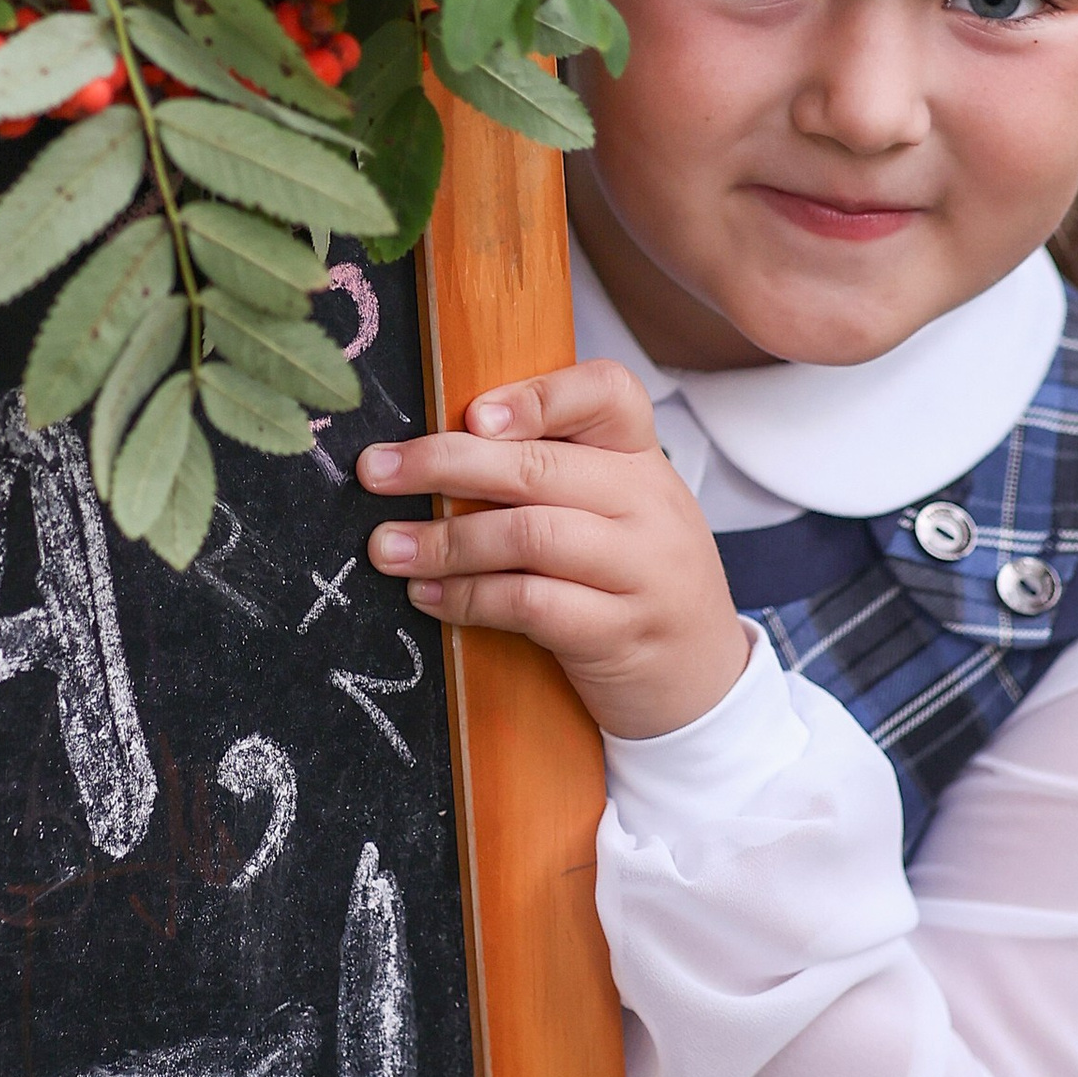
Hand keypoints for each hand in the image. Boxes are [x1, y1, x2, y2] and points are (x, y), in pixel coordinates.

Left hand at [357, 360, 751, 743]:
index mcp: (644, 460)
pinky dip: (468, 598)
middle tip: (376, 472)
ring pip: (529, 535)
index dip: (537, 396)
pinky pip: (531, 603)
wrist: (702, 682)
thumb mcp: (617, 514)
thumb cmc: (634, 584)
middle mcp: (650, 505)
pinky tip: (427, 595)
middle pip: (540, 466)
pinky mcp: (619, 632)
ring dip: (444, 541)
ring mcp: (641, 571)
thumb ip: (554, 476)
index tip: (472, 414)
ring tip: (385, 548)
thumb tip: (434, 449)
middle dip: (444, 464)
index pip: (609, 394)